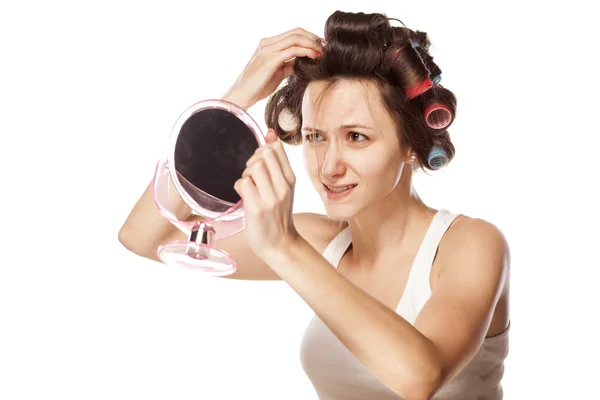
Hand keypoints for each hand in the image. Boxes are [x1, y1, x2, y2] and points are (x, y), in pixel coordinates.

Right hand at [223, 27, 323, 109]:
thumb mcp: (278, 72)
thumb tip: (303, 62)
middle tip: (325, 48)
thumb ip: (289, 64)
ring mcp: (267, 50)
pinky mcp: (269, 60)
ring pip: (296, 38)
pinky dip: (306, 51)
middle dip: (313, 38)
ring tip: (322, 53)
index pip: (293, 34)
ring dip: (312, 44)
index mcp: (268, 44)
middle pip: (296, 32)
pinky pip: (293, 50)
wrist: (242, 95)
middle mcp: (267, 43)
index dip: (309, 38)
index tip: (321, 47)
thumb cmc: (258, 86)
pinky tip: (314, 57)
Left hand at [233, 129, 298, 259]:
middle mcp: (283, 186)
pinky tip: (245, 197)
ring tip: (250, 188)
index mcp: (290, 179)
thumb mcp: (282, 186)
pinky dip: (239, 187)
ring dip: (245, 174)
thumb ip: (276, 161)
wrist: (280, 244)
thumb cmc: (277, 214)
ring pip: (253, 167)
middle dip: (252, 161)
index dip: (262, 151)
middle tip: (253, 178)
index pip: (275, 148)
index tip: (261, 166)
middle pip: (263, 154)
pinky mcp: (257, 208)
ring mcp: (271, 198)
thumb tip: (269, 132)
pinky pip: (242, 183)